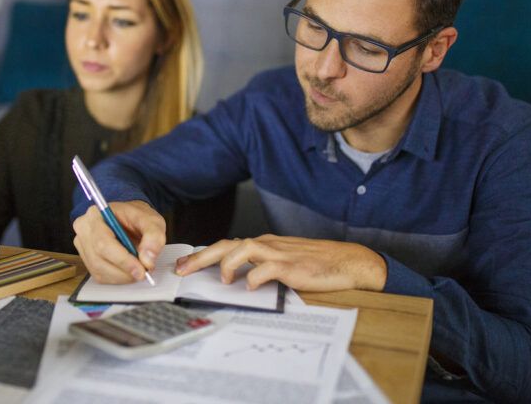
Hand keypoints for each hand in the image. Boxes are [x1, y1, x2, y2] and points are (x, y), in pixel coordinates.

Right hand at [72, 200, 165, 283]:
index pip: (103, 242)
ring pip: (99, 270)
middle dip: (124, 270)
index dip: (122, 259)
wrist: (130, 219)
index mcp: (96, 215)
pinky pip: (99, 275)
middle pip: (99, 259)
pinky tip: (127, 270)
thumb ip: (153, 236)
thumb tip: (148, 259)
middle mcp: (84, 229)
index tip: (140, 269)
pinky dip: (117, 278)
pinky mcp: (86, 259)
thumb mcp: (152, 220)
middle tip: (143, 272)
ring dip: (122, 276)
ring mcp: (83, 245)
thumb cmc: (136, 217)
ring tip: (138, 268)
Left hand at [174, 234, 386, 291]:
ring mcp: (280, 253)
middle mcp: (268, 244)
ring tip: (223, 280)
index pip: (227, 245)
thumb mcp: (284, 262)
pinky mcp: (292, 266)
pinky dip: (254, 276)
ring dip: (227, 263)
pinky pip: (267, 268)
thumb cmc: (317, 264)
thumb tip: (240, 278)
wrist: (348, 261)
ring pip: (244, 249)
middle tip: (182, 270)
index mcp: (264, 244)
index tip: (183, 264)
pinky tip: (250, 286)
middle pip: (227, 244)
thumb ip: (263, 266)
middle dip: (201, 257)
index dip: (203, 254)